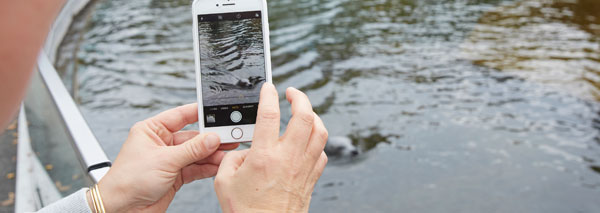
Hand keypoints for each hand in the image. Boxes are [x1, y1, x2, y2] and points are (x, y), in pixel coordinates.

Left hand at [92, 104, 238, 211]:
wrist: (122, 209)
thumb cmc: (128, 181)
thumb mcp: (164, 160)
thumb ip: (192, 149)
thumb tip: (212, 138)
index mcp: (152, 130)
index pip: (180, 115)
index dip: (198, 112)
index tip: (217, 111)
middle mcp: (162, 143)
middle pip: (193, 136)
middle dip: (210, 138)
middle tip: (228, 136)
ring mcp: (170, 160)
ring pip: (197, 153)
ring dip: (212, 154)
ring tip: (227, 154)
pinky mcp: (176, 176)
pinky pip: (196, 168)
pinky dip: (207, 167)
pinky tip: (218, 165)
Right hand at [214, 83, 328, 212]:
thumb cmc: (246, 211)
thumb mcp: (224, 182)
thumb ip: (231, 159)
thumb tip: (243, 150)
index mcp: (265, 156)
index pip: (269, 113)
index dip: (269, 94)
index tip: (269, 88)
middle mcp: (288, 158)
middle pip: (304, 116)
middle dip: (300, 97)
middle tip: (292, 93)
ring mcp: (303, 167)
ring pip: (320, 132)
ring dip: (313, 116)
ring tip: (303, 112)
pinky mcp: (311, 178)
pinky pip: (321, 153)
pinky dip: (316, 142)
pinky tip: (307, 141)